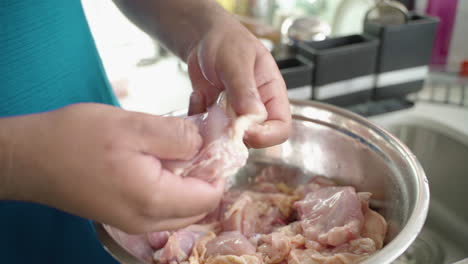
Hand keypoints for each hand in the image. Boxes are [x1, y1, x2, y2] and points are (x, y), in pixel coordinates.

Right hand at [2, 103, 223, 233]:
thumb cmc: (76, 138)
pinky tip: (158, 159)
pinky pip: (162, 206)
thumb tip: (207, 141)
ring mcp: (134, 222)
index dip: (219, 168)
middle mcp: (147, 221)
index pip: (210, 195)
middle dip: (206, 174)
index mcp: (154, 200)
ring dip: (189, 180)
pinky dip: (171, 185)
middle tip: (197, 141)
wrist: (30, 158)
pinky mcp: (123, 216)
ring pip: (182, 208)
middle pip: (199, 206)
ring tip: (177, 147)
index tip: (214, 140)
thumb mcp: (133, 126)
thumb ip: (178, 135)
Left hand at [186, 16, 291, 148]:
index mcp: (272, 95)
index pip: (281, 128)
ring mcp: (234, 115)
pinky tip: (196, 96)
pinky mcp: (215, 117)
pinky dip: (198, 119)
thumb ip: (244, 88)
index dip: (266, 136)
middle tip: (217, 119)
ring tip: (204, 100)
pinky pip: (207, 131)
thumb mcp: (236, 60)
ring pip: (229, 139)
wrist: (204, 38)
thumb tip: (254, 115)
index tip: (245, 130)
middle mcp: (256, 110)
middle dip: (235, 134)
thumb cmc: (228, 42)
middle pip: (255, 139)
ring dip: (213, 128)